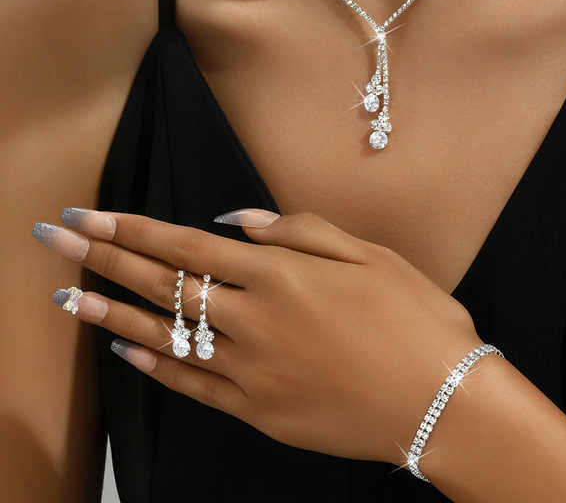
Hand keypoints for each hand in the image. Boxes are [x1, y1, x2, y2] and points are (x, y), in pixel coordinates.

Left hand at [33, 208, 483, 465]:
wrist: (444, 402)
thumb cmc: (415, 318)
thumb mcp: (370, 255)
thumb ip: (300, 231)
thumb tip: (240, 221)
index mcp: (282, 275)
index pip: (188, 247)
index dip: (136, 229)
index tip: (93, 216)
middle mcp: (254, 321)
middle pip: (164, 286)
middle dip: (105, 258)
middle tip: (58, 239)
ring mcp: (251, 371)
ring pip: (166, 338)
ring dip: (111, 313)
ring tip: (68, 297)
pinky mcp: (258, 412)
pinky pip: (194, 387)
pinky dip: (157, 369)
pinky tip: (128, 353)